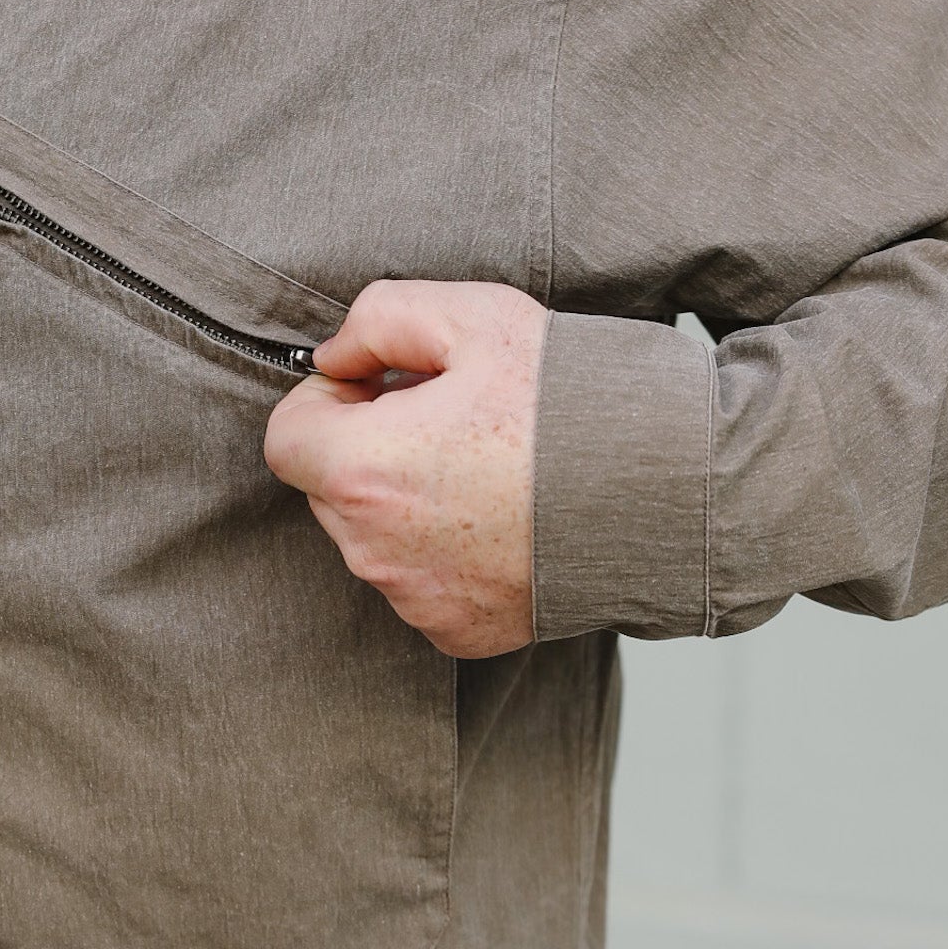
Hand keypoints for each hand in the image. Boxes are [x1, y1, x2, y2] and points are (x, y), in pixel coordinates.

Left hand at [265, 281, 547, 657]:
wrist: (661, 492)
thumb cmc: (567, 401)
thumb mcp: (472, 316)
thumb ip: (377, 319)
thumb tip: (333, 357)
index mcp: (361, 470)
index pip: (286, 438)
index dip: (328, 403)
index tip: (383, 389)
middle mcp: (374, 549)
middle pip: (330, 491)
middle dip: (370, 452)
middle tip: (448, 423)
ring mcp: (415, 599)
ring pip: (376, 539)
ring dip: (407, 503)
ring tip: (488, 470)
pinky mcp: (457, 632)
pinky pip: (423, 584)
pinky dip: (448, 554)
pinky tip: (506, 519)